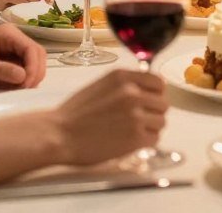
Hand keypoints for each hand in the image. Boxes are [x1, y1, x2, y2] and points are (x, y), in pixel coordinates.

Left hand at [0, 25, 46, 88]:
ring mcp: (13, 48)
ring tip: (22, 89)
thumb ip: (2, 70)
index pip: (31, 49)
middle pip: (37, 54)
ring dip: (32, 75)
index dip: (33, 67)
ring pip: (33, 61)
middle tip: (27, 89)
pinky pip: (25, 67)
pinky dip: (25, 77)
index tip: (27, 85)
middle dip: (35, 72)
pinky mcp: (10, 58)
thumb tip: (24, 77)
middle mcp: (14, 38)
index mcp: (8, 34)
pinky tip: (18, 86)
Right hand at [54, 69, 168, 164]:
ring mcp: (135, 115)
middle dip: (153, 113)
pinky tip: (131, 142)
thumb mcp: (102, 85)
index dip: (156, 94)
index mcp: (123, 77)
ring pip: (161, 122)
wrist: (59, 134)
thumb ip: (126, 84)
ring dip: (150, 128)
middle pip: (163, 103)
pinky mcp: (135, 137)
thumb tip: (145, 90)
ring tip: (133, 132)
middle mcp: (132, 93)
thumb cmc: (75, 113)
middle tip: (140, 121)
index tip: (151, 101)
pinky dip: (146, 142)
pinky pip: (155, 139)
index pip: (158, 82)